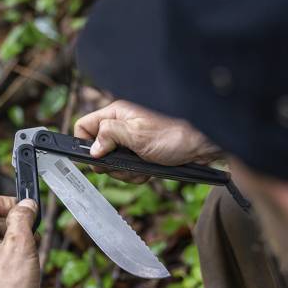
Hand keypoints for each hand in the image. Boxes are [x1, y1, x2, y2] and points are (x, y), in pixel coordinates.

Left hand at [0, 196, 39, 287]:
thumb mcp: (21, 244)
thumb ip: (23, 218)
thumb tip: (25, 205)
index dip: (0, 202)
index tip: (19, 206)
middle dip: (13, 223)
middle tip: (32, 227)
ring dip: (16, 241)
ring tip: (34, 248)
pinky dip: (14, 259)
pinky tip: (29, 267)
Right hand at [74, 100, 221, 182]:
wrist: (203, 145)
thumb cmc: (175, 134)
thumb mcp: (138, 135)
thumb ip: (110, 136)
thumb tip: (92, 148)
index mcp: (117, 113)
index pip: (85, 126)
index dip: (85, 144)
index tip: (96, 159)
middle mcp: (122, 124)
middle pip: (97, 148)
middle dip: (109, 163)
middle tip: (124, 166)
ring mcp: (131, 139)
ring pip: (113, 161)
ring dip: (124, 171)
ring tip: (140, 169)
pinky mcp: (141, 152)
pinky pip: (128, 167)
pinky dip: (135, 174)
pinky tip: (147, 171)